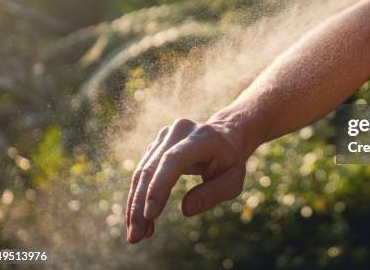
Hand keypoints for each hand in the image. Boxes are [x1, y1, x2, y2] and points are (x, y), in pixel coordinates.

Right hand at [126, 118, 246, 243]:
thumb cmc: (230, 161)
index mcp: (203, 137)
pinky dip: (140, 199)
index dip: (159, 186)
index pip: (174, 159)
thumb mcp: (234, 180)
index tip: (150, 215)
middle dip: (140, 205)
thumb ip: (214, 193)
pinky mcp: (156, 146)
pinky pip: (142, 174)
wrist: (224, 136)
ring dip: (135, 206)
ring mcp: (164, 136)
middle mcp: (179, 131)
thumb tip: (186, 210)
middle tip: (135, 237)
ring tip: (137, 235)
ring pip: (142, 172)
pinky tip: (143, 222)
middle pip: (152, 168)